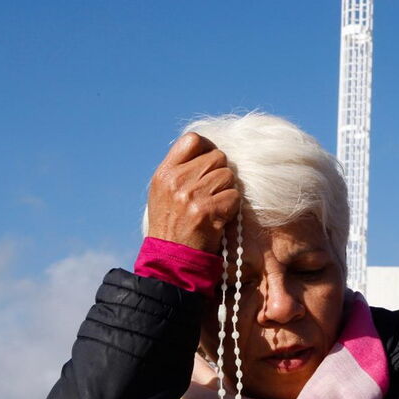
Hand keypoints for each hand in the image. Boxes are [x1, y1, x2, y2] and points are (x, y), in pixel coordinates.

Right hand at [147, 132, 241, 252]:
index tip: (210, 163)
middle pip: (218, 157)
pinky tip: (218, 218)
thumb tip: (208, 149)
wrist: (171, 259)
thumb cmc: (171, 225)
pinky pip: (234, 196)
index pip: (193, 139)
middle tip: (214, 193)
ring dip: (228, 191)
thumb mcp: (164, 193)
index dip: (208, 147)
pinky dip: (231, 208)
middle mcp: (176, 180)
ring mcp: (191, 195)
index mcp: (164, 172)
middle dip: (221, 173)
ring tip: (214, 206)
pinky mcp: (206, 211)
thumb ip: (181, 170)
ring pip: (229, 176)